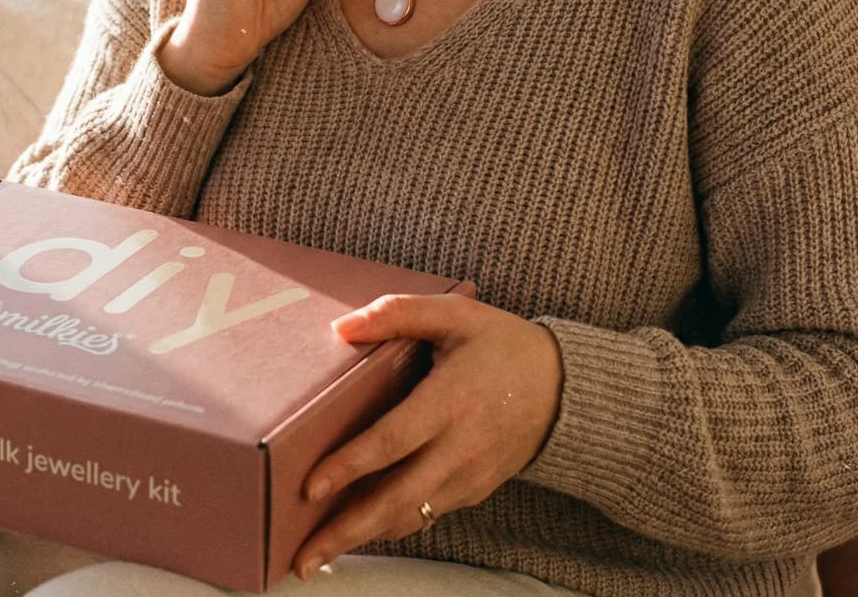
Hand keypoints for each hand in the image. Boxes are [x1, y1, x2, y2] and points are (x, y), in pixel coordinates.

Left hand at [292, 291, 563, 578]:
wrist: (564, 388)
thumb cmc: (502, 344)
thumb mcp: (455, 312)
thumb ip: (399, 313)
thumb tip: (343, 327)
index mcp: (451, 400)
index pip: (394, 441)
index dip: (352, 465)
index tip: (312, 486)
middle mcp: (460, 447)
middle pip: (397, 498)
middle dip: (348, 529)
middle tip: (304, 555)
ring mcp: (469, 475)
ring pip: (410, 515)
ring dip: (364, 536)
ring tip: (318, 554)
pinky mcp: (474, 490)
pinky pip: (426, 513)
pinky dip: (392, 525)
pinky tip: (361, 528)